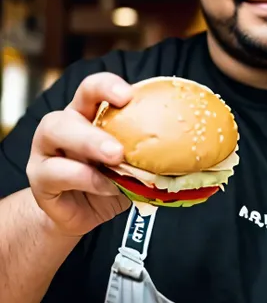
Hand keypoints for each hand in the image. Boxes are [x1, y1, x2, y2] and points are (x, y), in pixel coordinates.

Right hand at [27, 73, 133, 236]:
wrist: (81, 215)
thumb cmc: (107, 183)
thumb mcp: (130, 165)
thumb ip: (146, 154)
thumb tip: (191, 152)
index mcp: (86, 116)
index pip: (91, 90)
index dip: (107, 87)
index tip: (129, 95)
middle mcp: (62, 129)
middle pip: (66, 115)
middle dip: (94, 128)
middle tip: (119, 147)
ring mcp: (45, 152)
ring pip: (53, 135)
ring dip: (87, 146)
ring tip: (114, 161)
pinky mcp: (40, 179)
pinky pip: (56, 173)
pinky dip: (85, 178)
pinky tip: (107, 186)